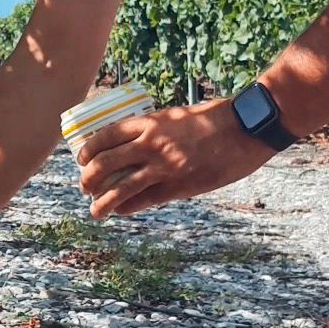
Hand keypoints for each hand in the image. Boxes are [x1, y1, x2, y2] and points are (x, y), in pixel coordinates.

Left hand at [74, 98, 277, 218]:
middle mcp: (152, 143)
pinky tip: (121, 211)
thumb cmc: (216, 119)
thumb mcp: (178, 116)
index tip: (81, 159)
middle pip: (105, 162)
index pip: (106, 135)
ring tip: (94, 211)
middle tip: (84, 186)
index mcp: (150, 121)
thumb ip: (157, 130)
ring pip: (120, 187)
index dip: (88, 150)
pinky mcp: (180, 186)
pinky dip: (128, 207)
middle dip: (88, 177)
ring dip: (102, 202)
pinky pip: (145, 200)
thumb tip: (139, 146)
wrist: (247, 128)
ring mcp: (165, 166)